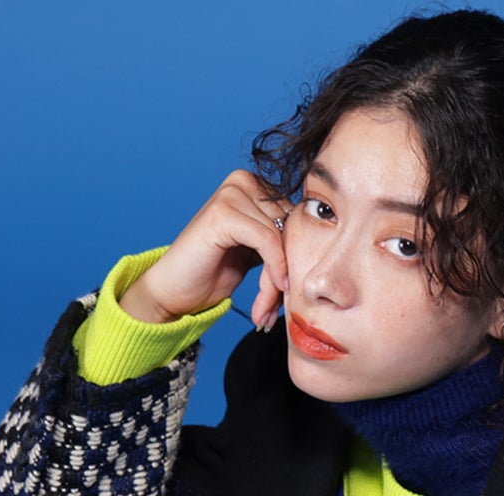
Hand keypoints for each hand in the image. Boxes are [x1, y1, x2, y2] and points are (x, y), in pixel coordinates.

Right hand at [119, 170, 290, 330]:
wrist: (177, 290)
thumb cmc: (216, 272)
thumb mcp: (259, 252)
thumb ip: (284, 240)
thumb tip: (326, 239)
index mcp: (256, 186)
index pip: (297, 217)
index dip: (298, 256)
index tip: (290, 290)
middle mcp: (244, 181)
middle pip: (291, 225)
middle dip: (289, 268)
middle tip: (277, 302)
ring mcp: (231, 193)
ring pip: (281, 236)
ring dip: (280, 276)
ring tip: (267, 305)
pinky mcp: (223, 212)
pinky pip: (268, 239)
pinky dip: (275, 267)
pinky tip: (274, 288)